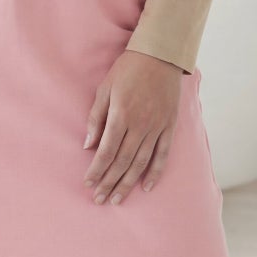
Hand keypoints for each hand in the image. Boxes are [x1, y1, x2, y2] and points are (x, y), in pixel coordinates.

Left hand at [83, 49, 183, 205]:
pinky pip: (162, 154)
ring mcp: (156, 127)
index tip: (88, 184)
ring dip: (128, 183)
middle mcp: (140, 125)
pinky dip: (155, 172)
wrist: (160, 56)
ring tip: (117, 199)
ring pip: (140, 162)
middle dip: (109, 183)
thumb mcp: (104, 89)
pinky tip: (146, 186)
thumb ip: (96, 119)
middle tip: (99, 200)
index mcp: (121, 115)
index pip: (106, 151)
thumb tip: (87, 146)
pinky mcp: (169, 126)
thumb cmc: (127, 70)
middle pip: (122, 162)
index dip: (96, 170)